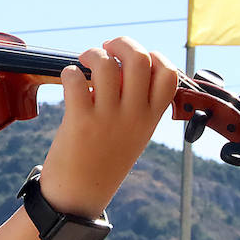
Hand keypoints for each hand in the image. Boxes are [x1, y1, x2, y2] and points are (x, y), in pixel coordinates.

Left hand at [38, 37, 176, 217]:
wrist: (79, 196)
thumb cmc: (104, 159)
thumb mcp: (133, 133)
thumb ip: (135, 102)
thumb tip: (121, 64)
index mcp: (151, 117)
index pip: (168, 74)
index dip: (155, 56)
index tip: (137, 60)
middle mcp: (134, 116)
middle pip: (139, 59)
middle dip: (122, 43)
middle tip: (107, 48)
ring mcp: (108, 118)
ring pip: (107, 64)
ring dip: (93, 54)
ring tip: (85, 62)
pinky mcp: (80, 122)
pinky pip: (75, 79)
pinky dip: (70, 73)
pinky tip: (70, 81)